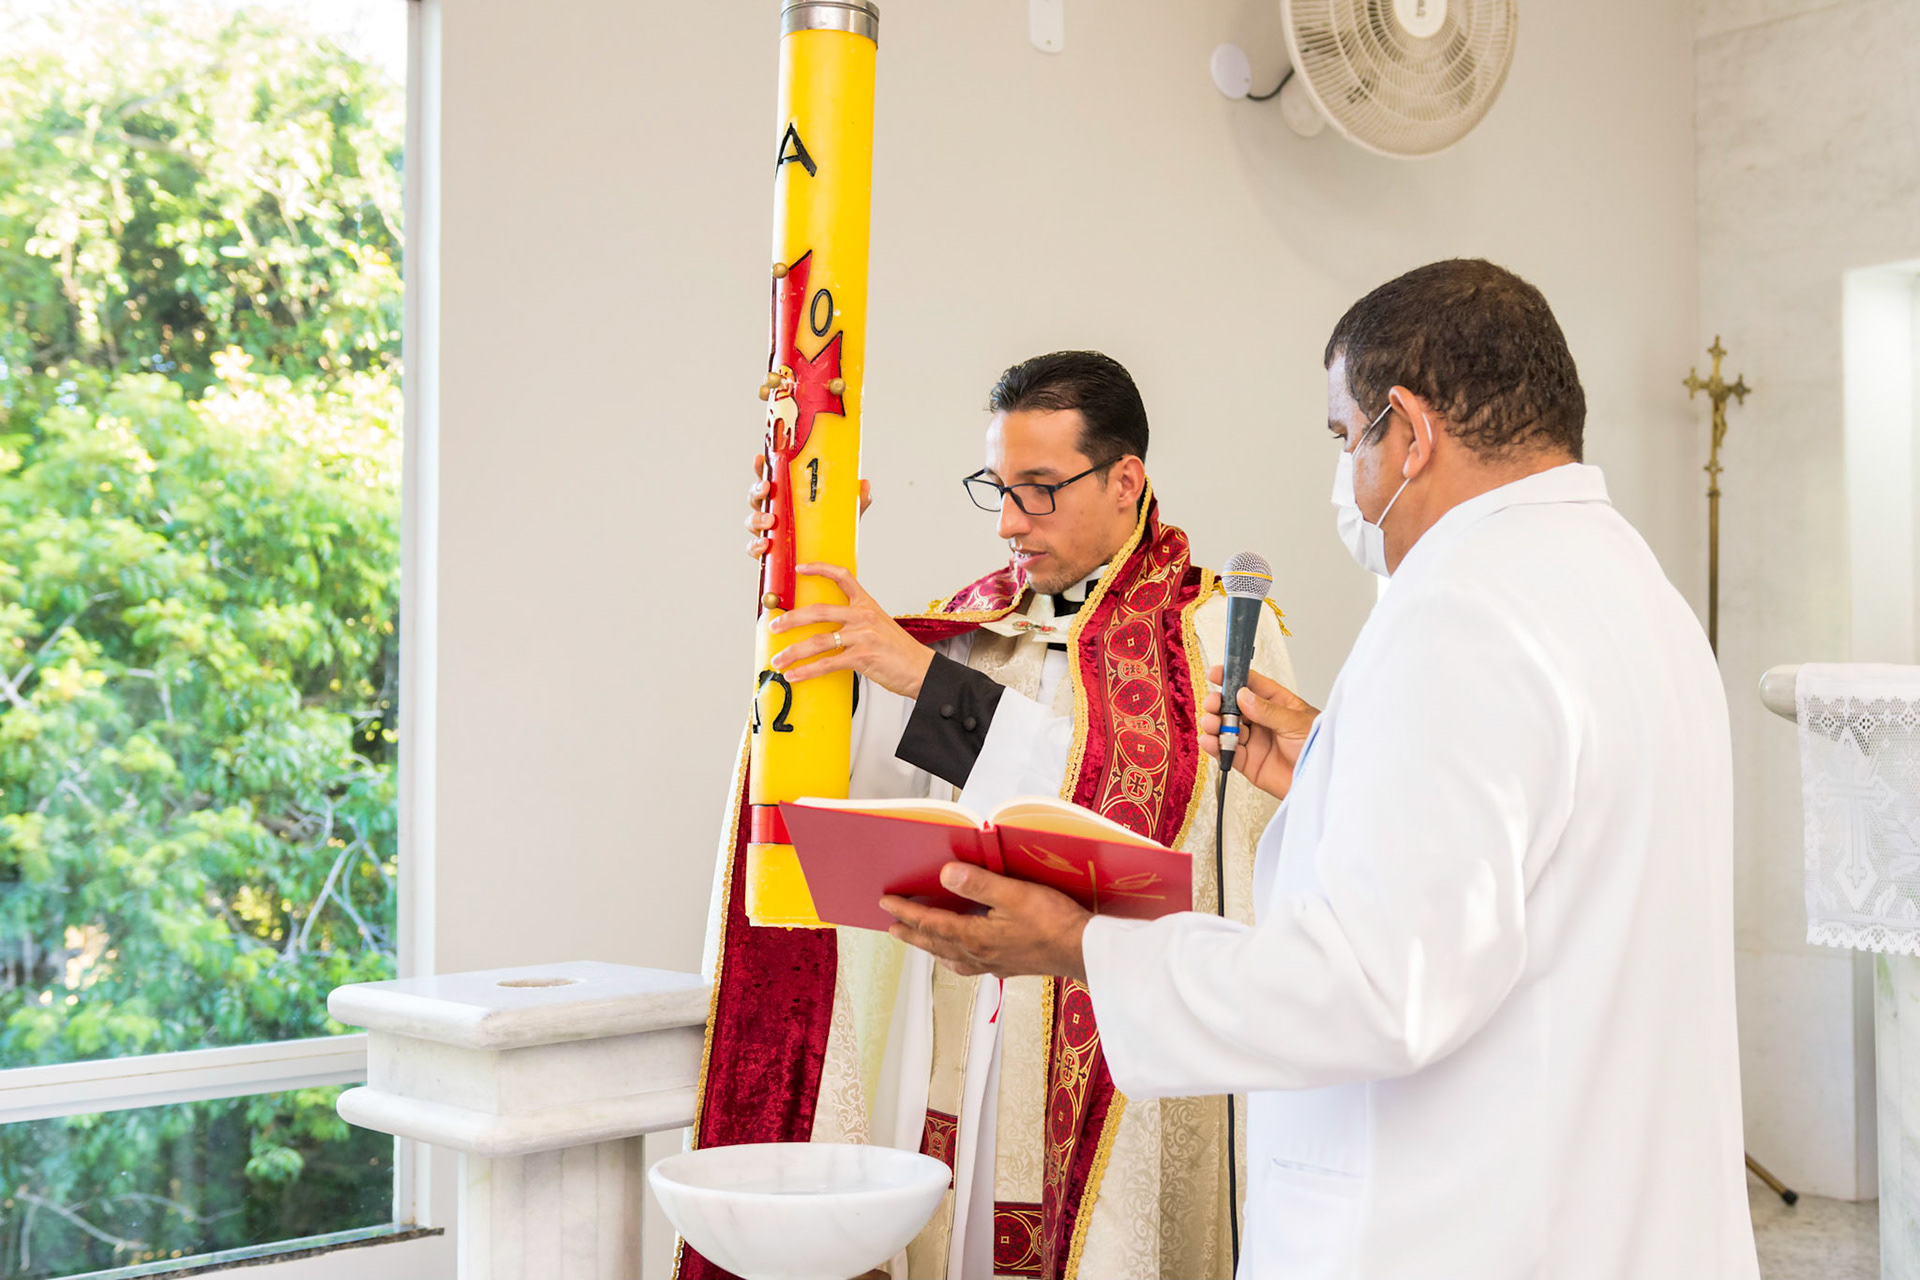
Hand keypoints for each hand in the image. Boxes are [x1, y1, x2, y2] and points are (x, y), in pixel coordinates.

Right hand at [744, 453, 872, 559]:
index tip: (761, 458)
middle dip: (758, 490)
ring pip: (751, 520)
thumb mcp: (844, 514)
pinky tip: (765, 544)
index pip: (770, 477)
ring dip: (757, 518)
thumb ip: (855, 500)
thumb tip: (864, 484)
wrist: (828, 563)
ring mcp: (768, 531)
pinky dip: (756, 546)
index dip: (762, 467)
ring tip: (770, 521)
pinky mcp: (767, 552)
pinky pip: (754, 548)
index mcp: (787, 496)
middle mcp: (773, 511)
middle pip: (756, 496)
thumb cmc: (830, 531)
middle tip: (768, 489)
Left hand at [770, 562, 935, 697]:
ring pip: (818, 641)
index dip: (819, 569)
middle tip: (773, 626)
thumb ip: (856, 623)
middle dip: (791, 619)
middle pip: (819, 611)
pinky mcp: (863, 658)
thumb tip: (828, 630)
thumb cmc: (900, 651)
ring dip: (793, 652)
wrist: (922, 670)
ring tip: (778, 660)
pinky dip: (806, 671)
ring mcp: (863, 636)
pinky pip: (827, 663)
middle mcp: (863, 616)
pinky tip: (794, 675)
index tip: (800, 568)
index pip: (843, 577)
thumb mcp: (880, 626)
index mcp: (867, 604)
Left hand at [881, 863, 1091, 980]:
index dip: (906, 912)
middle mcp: (979, 954)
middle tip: (893, 927)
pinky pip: (971, 966)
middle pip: (935, 944)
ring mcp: (994, 963)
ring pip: (951, 958)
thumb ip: (978, 884)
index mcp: (975, 937)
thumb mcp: (1014, 894)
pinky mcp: (1010, 966)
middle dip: (912, 934)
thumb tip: (945, 875)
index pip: (931, 923)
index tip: (886, 904)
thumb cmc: (1054, 922)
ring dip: (932, 949)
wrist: (1083, 951)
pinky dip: (957, 959)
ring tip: (921, 942)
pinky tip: (963, 957)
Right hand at [1199, 663, 1318, 800]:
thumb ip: (1268, 710)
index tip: (1216, 673)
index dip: (1233, 678)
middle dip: (1219, 703)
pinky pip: (1225, 751)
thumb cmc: (1317, 747)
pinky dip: (1214, 746)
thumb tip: (1243, 696)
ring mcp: (1253, 740)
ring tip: (1211, 723)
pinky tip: (1210, 740)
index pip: (1251, 685)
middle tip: (1214, 704)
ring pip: (1225, 728)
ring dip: (1214, 723)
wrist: (1320, 779)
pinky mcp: (1247, 761)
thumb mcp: (1295, 723)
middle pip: (1232, 707)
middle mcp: (1261, 720)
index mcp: (1276, 704)